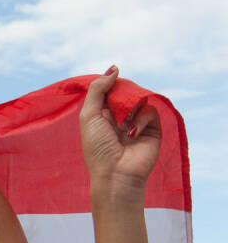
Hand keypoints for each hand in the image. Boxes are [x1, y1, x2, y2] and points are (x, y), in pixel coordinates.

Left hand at [79, 66, 160, 199]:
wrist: (116, 173)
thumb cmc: (97, 147)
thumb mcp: (89, 115)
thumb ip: (98, 90)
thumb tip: (114, 68)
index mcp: (100, 116)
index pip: (107, 91)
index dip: (109, 85)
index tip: (110, 79)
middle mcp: (118, 119)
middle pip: (124, 93)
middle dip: (121, 95)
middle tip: (117, 106)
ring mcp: (136, 123)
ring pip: (138, 99)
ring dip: (131, 107)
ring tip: (123, 123)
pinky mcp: (152, 129)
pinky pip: (150, 111)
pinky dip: (142, 117)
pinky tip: (134, 131)